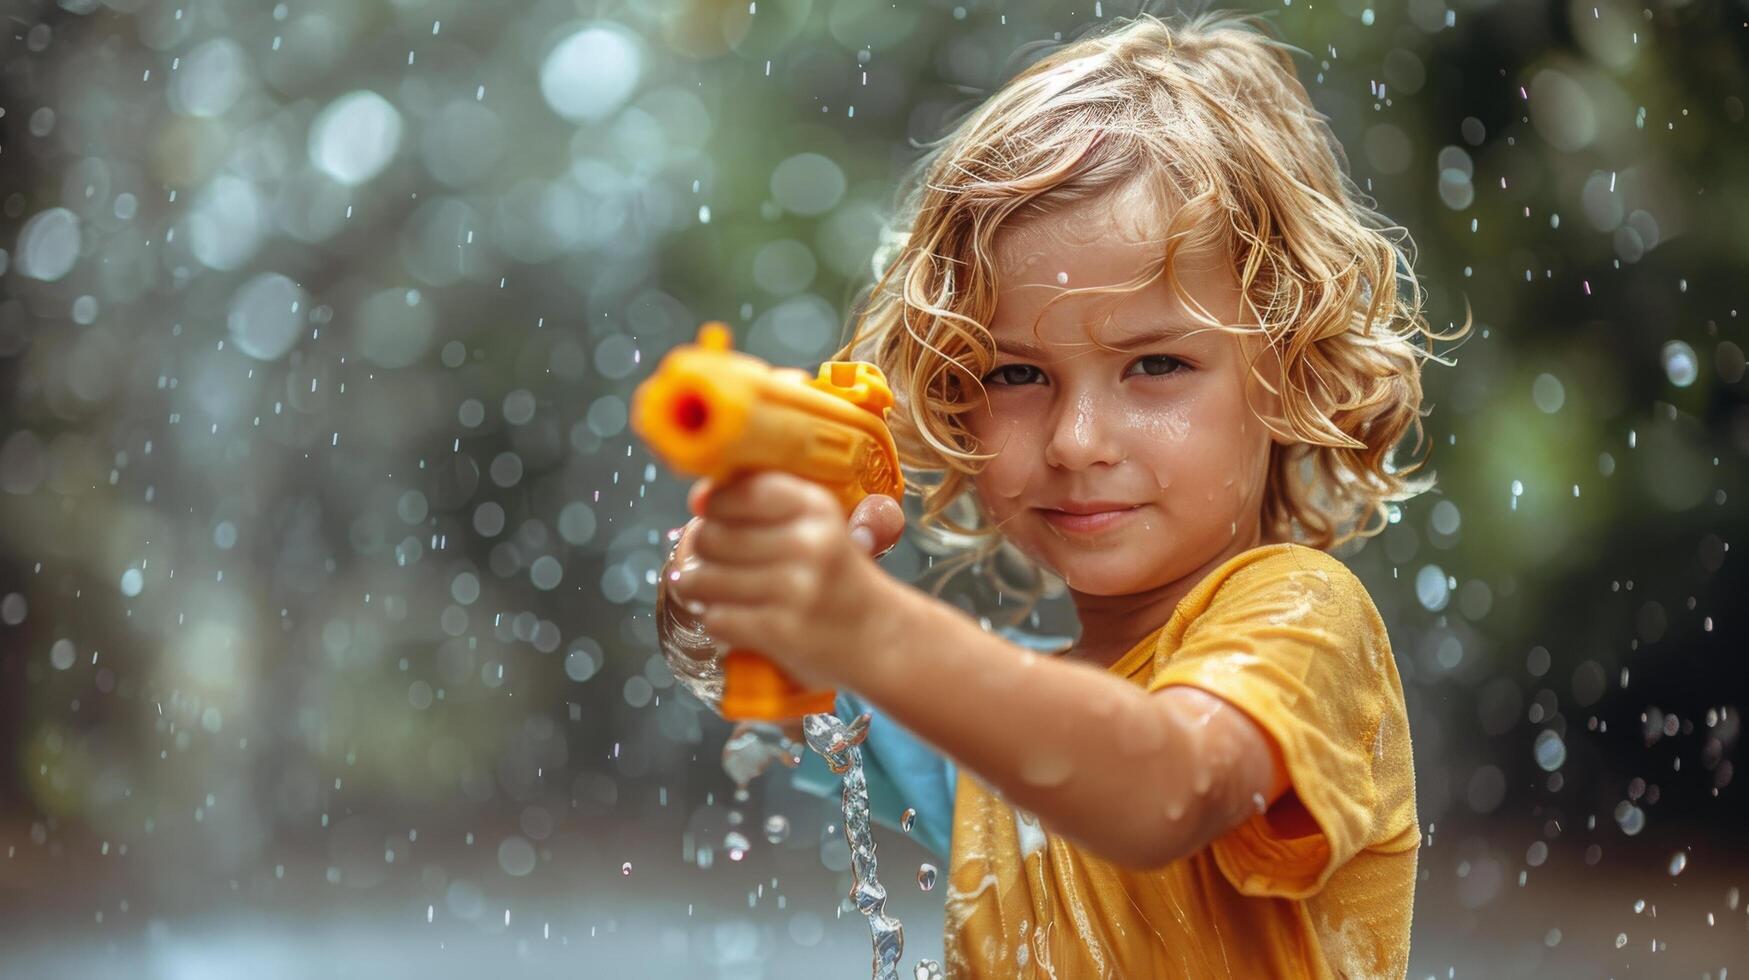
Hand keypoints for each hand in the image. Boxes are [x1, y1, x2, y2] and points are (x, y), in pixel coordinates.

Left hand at [663, 476, 903, 611]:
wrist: (881, 636)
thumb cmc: (836, 576)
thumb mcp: (817, 524)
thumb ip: (763, 503)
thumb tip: (698, 500)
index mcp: (815, 506)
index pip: (738, 492)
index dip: (714, 507)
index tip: (715, 518)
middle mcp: (808, 543)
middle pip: (710, 536)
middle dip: (701, 553)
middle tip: (717, 563)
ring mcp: (795, 589)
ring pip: (703, 579)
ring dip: (699, 589)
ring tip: (715, 592)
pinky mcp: (781, 631)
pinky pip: (716, 618)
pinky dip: (716, 621)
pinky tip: (734, 619)